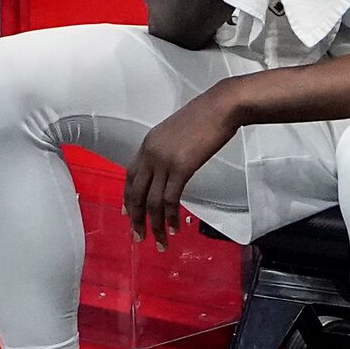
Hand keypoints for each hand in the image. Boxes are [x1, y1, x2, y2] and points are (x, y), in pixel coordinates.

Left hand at [124, 92, 237, 246]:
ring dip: (153, 224)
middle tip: (138, 237)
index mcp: (148, 144)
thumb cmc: (206, 115)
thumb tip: (172, 163)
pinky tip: (174, 227)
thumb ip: (168, 148)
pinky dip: (170, 216)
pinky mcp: (181, 168)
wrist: (221, 106)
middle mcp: (150, 154)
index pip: (130, 176)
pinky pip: (170, 199)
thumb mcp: (177, 131)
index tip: (128, 214)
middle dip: (136, 218)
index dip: (128, 198)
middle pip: (136, 193)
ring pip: (151, 201)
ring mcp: (163, 161)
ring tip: (159, 241)